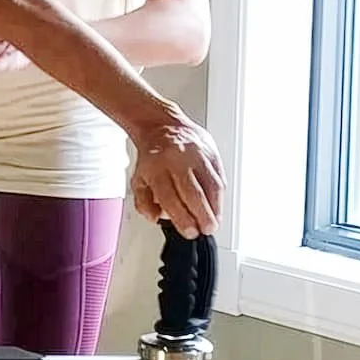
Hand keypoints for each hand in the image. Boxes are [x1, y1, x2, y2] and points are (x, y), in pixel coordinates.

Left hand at [129, 109, 224, 238]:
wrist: (164, 127)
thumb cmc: (153, 157)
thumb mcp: (138, 180)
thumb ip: (143, 203)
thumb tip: (156, 218)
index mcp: (156, 169)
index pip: (170, 198)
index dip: (182, 218)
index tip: (189, 232)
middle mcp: (177, 161)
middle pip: (193, 193)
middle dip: (202, 216)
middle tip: (206, 229)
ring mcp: (197, 155)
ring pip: (211, 185)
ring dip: (215, 207)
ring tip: (214, 222)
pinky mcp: (211, 153)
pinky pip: (219, 176)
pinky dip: (220, 195)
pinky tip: (218, 206)